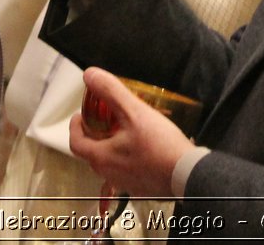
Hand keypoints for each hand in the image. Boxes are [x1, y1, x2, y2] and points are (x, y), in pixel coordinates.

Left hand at [69, 68, 193, 196]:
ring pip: (110, 163)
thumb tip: (90, 75)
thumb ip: (111, 92)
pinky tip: (142, 147)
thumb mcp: (135, 112)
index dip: (75, 127)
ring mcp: (126, 183)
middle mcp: (109, 174)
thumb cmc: (160, 145)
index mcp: (101, 157)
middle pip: (92, 153)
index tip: (81, 115)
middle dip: (93, 135)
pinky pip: (127, 171)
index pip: (76, 143)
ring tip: (123, 130)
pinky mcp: (142, 187)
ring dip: (111, 147)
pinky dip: (127, 158)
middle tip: (102, 120)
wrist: (188, 174)